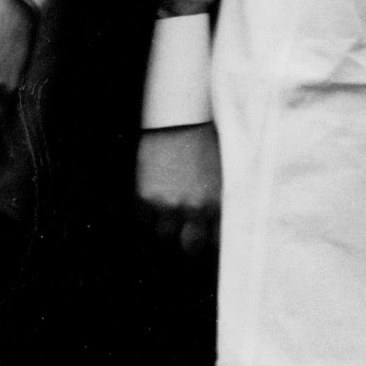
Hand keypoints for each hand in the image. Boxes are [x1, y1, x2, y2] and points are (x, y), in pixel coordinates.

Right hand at [136, 124, 221, 254]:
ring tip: (169, 216)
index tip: (208, 238)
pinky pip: (143, 220)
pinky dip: (147, 215)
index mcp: (217, 204)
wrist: (179, 119)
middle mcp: (193, 209)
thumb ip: (220, 201)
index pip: (217, 241)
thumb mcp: (222, 174)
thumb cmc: (205, 142)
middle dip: (190, 241)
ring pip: (164, 235)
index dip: (212, 240)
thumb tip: (216, 224)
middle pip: (190, 246)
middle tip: (187, 233)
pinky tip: (154, 203)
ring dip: (167, 228)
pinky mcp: (145, 196)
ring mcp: (167, 204)